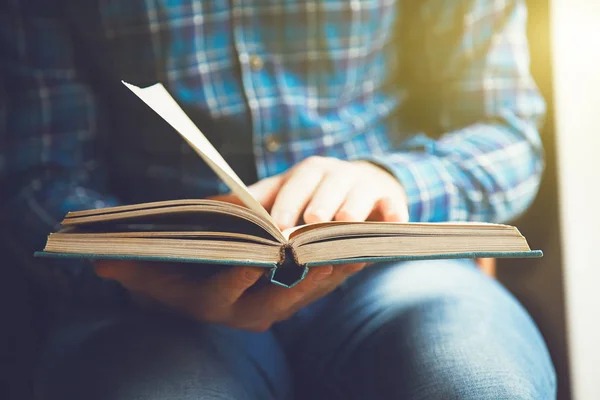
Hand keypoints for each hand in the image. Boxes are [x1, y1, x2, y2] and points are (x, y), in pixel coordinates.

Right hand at [95, 260, 364, 331]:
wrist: (191, 298)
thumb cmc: (169, 281)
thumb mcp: (146, 275)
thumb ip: (129, 268)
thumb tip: (99, 262)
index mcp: (211, 304)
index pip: (227, 289)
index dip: (242, 273)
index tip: (262, 256)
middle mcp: (246, 312)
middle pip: (278, 292)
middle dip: (303, 271)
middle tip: (325, 250)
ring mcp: (273, 309)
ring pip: (306, 291)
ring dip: (329, 270)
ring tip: (354, 247)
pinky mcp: (292, 301)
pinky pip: (320, 288)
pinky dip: (338, 271)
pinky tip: (359, 251)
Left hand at [212, 156, 408, 229]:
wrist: (365, 183)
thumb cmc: (316, 195)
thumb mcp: (285, 192)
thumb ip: (256, 200)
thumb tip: (211, 206)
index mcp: (309, 172)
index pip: (295, 183)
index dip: (286, 203)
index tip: (275, 226)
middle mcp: (337, 174)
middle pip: (327, 186)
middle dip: (319, 203)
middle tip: (310, 223)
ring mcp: (365, 185)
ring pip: (359, 194)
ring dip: (352, 208)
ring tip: (343, 224)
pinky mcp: (391, 198)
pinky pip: (394, 205)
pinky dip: (394, 214)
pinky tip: (393, 224)